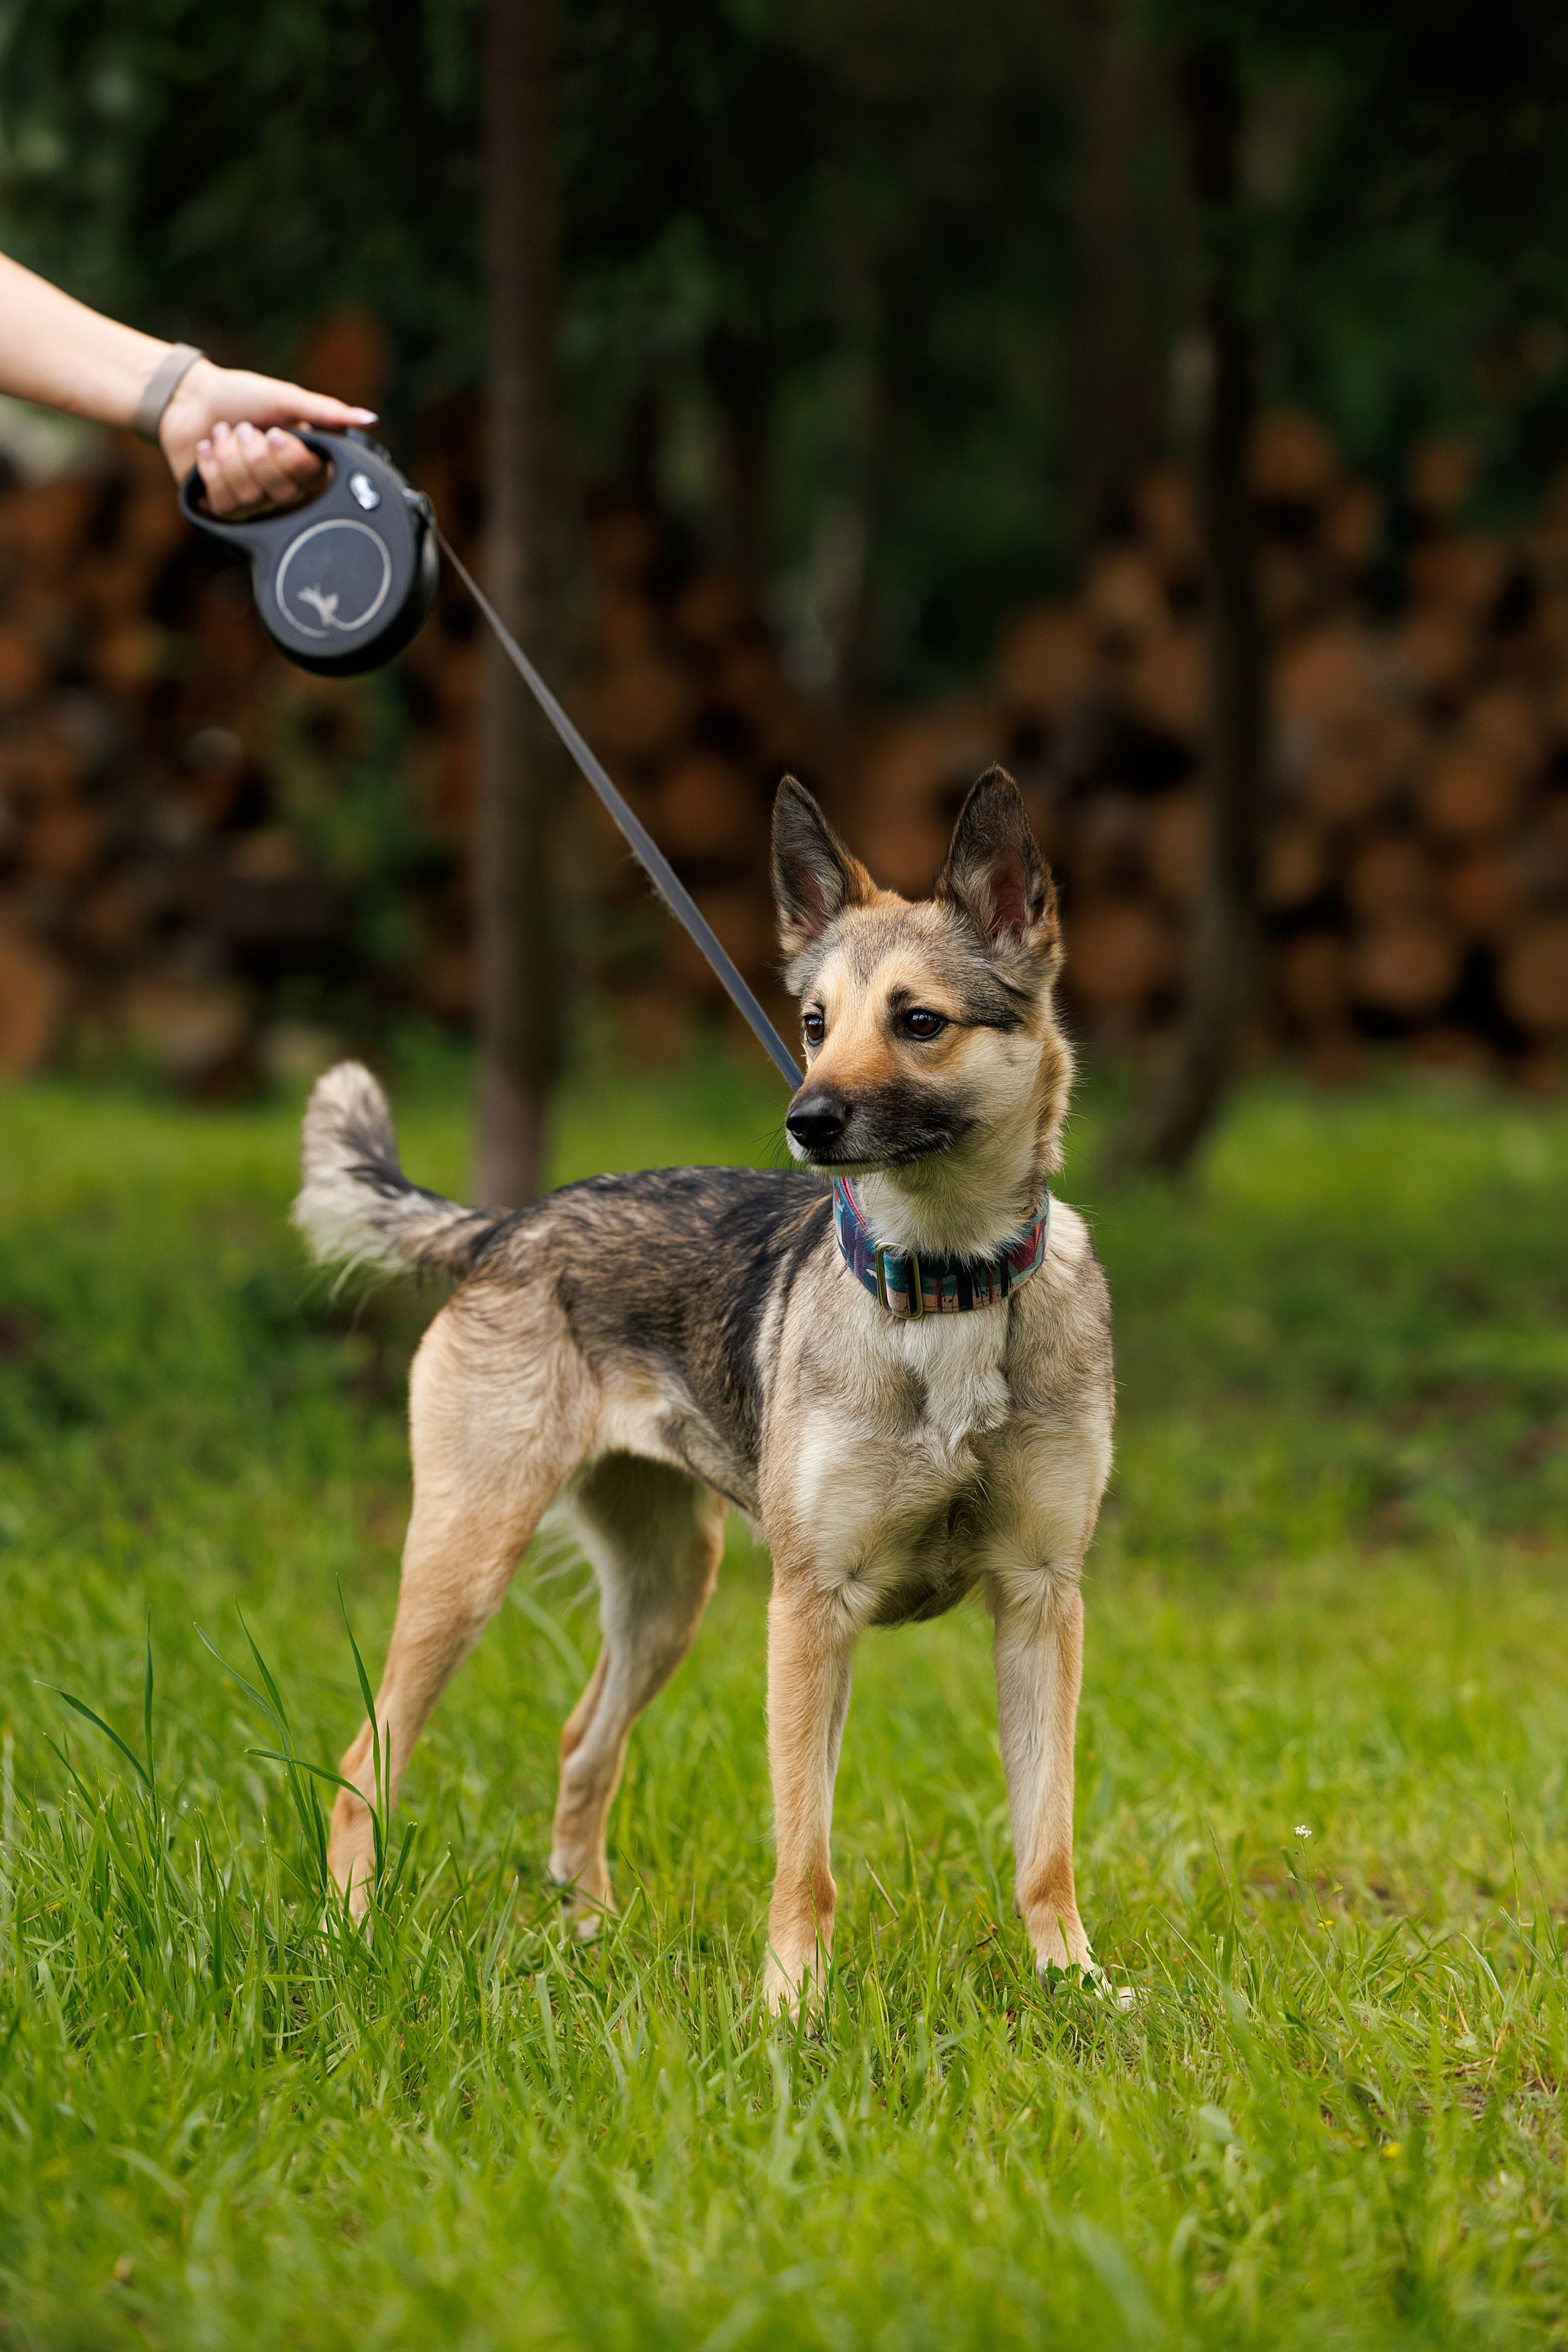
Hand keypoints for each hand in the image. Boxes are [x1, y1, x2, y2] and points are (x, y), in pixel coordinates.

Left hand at [158, 357, 376, 516]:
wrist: (190, 399)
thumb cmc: (242, 396)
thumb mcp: (287, 398)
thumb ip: (327, 411)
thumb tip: (370, 418)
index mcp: (306, 463)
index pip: (309, 477)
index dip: (288, 456)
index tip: (274, 431)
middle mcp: (286, 488)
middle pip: (280, 491)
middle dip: (254, 453)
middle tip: (244, 428)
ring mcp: (256, 501)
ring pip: (250, 497)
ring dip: (229, 457)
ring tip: (223, 433)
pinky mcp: (226, 507)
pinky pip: (225, 504)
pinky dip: (212, 469)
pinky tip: (208, 449)